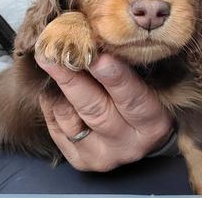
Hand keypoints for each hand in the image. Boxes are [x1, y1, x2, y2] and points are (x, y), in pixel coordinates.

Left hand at [36, 53, 172, 171]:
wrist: (143, 138)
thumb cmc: (146, 101)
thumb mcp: (148, 85)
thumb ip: (128, 68)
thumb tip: (97, 39)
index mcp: (152, 123)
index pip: (133, 99)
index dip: (115, 78)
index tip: (99, 57)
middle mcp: (128, 144)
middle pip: (95, 110)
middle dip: (72, 79)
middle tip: (55, 52)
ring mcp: (103, 156)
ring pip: (71, 120)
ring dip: (57, 90)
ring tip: (48, 62)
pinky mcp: (81, 161)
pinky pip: (58, 130)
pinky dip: (51, 105)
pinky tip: (51, 87)